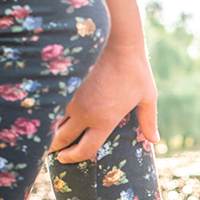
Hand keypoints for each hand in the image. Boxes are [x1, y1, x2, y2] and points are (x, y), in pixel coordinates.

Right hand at [50, 41, 158, 162]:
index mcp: (104, 121)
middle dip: (55, 147)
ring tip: (45, 134)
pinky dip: (48, 109)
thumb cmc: (135, 70)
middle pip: (62, 138)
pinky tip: (46, 112)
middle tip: (52, 151)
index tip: (65, 159)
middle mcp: (85, 113)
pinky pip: (52, 102)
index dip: (73, 158)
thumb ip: (148, 121)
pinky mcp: (66, 82)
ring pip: (53, 119)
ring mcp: (72, 97)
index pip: (85, 149)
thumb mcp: (147, 98)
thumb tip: (154, 140)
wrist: (118, 41)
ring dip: (49, 129)